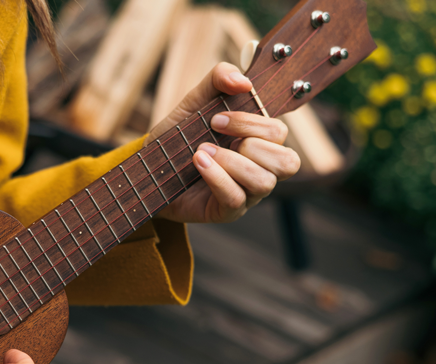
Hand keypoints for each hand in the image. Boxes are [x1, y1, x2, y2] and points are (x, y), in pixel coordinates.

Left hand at [147, 62, 300, 223]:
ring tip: (201, 152)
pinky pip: (237, 198)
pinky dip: (217, 178)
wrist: (146, 171)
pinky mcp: (227, 211)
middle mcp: (260, 169)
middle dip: (250, 141)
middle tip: (214, 133)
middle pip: (288, 161)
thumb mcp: (193, 103)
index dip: (252, 122)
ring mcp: (246, 194)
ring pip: (265, 182)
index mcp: (258, 143)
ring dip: (232, 162)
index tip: (217, 118)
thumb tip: (244, 82)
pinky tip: (198, 164)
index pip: (279, 132)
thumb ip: (218, 80)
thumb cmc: (176, 140)